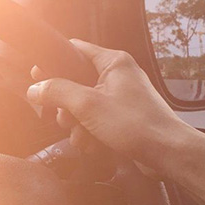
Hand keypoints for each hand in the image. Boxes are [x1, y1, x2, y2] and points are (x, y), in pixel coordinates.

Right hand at [26, 39, 201, 175]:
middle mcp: (117, 75)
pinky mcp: (123, 117)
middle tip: (66, 119)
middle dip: (66, 107)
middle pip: (74, 82)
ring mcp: (120, 97)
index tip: (38, 76)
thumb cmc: (136, 125)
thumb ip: (57, 92)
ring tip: (84, 138)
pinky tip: (94, 146)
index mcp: (112, 62)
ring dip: (77, 125)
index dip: (53, 62)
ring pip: (82, 106)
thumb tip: (34, 89)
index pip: (74, 49)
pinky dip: (90, 134)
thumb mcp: (88, 106)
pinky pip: (95, 121)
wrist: (170, 155)